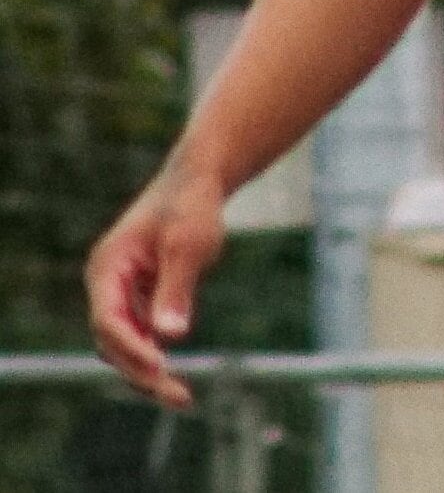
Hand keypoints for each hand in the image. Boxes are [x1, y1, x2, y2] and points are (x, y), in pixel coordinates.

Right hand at [86, 164, 227, 407]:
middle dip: (140, 371)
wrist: (198, 182)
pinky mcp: (140, 299)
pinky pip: (141, 337)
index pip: (108, 319)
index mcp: (107, 268)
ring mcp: (121, 293)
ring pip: (126, 345)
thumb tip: (169, 336)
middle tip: (178, 395)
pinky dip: (155, 357)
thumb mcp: (188, 243)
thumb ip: (176, 288)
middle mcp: (107, 285)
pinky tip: (175, 381)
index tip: (161, 367)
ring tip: (181, 399)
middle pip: (113, 340)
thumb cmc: (191, 206)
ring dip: (147, 373)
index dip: (132, 347)